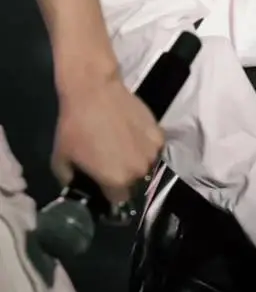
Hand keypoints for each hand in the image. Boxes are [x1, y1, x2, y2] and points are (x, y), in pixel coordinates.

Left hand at [51, 74, 163, 204]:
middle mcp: (138, 170)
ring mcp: (152, 150)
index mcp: (116, 181)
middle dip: (123, 177)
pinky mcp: (159, 131)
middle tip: (110, 161)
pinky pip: (153, 147)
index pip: (118, 201)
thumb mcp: (60, 159)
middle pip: (133, 183)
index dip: (109, 194)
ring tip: (122, 145)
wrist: (94, 90)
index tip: (102, 183)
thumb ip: (69, 181)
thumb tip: (76, 186)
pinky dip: (145, 144)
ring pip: (145, 165)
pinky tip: (132, 133)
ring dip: (136, 161)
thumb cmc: (75, 125)